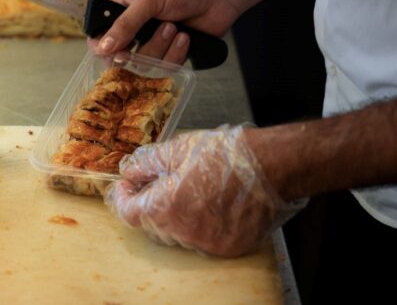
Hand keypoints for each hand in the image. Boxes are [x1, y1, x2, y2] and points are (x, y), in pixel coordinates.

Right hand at [88, 0, 244, 63]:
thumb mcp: (149, 0)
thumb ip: (125, 25)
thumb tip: (103, 47)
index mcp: (124, 11)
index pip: (101, 35)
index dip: (101, 47)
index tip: (108, 53)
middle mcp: (137, 29)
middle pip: (123, 56)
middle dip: (138, 50)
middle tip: (146, 41)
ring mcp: (155, 42)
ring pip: (146, 63)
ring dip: (161, 46)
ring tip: (174, 27)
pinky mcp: (174, 54)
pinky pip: (166, 66)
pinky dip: (176, 53)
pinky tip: (186, 37)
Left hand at [105, 125, 305, 257]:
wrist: (272, 166)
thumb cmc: (226, 155)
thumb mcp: (178, 149)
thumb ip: (146, 163)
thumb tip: (128, 172)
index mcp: (166, 207)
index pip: (129, 213)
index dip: (124, 197)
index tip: (126, 185)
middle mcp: (184, 232)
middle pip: (152, 224)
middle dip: (149, 203)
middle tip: (157, 182)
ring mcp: (207, 243)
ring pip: (177, 234)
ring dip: (174, 216)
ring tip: (188, 190)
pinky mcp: (227, 248)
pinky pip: (202, 240)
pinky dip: (199, 225)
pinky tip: (209, 204)